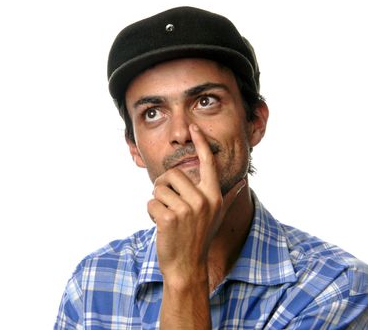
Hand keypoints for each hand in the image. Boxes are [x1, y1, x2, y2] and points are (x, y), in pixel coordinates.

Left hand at [148, 124, 245, 284]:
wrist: (187, 265)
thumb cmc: (199, 237)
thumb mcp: (217, 216)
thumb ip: (227, 198)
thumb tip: (241, 183)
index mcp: (214, 195)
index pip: (207, 163)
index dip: (200, 143)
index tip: (193, 127)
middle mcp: (203, 200)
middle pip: (172, 174)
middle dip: (164, 187)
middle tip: (170, 205)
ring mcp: (187, 210)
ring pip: (158, 188)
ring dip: (157, 202)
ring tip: (168, 217)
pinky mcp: (169, 218)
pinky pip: (150, 203)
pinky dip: (151, 213)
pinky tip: (161, 226)